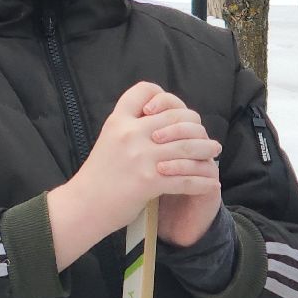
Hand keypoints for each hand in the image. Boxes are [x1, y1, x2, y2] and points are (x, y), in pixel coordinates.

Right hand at [47, 82, 222, 267]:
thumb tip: (161, 121)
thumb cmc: (98, 176)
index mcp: (119, 121)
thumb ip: (130, 129)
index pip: (145, 91)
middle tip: (206, 138)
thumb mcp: (108, 140)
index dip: (165, 97)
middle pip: (177, 117)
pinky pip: (186, 178)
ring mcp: (140, 157)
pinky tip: (210, 183)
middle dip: (197, 128)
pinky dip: (202, 181)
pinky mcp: (149, 181)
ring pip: (188, 146)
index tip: (175, 112)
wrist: (83, 206)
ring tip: (214, 154)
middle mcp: (130, 133)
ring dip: (207, 151)